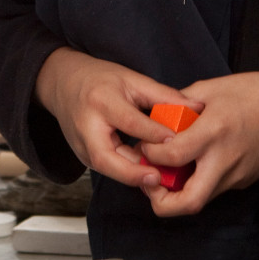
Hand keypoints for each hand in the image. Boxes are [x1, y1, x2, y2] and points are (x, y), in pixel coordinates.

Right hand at [35, 49, 190, 193]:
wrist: (63, 84)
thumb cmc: (99, 80)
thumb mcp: (131, 79)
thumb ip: (163, 95)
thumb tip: (195, 107)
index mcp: (101, 101)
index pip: (129, 122)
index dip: (153, 133)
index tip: (176, 142)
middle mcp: (87, 126)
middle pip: (106, 157)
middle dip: (132, 172)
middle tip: (158, 178)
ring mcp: (81, 145)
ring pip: (107, 168)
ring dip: (132, 176)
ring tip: (160, 180)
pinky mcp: (83, 157)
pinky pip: (108, 169)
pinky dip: (127, 173)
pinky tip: (147, 174)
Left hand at [138, 67, 258, 217]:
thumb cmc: (254, 92)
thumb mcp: (210, 88)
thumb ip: (179, 105)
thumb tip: (156, 117)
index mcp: (214, 132)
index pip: (171, 157)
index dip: (149, 155)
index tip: (144, 146)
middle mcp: (224, 160)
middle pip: (187, 203)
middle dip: (161, 201)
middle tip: (150, 183)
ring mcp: (236, 175)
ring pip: (200, 199)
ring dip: (178, 192)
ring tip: (169, 170)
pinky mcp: (244, 181)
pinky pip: (214, 188)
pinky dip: (197, 181)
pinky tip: (195, 162)